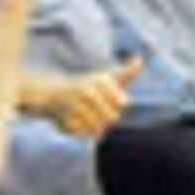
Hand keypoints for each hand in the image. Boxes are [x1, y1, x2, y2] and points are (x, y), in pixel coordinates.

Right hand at [21, 56, 138, 137]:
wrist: (54, 94)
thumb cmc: (89, 87)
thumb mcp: (108, 78)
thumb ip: (127, 73)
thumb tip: (140, 60)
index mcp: (100, 81)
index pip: (122, 104)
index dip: (118, 106)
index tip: (111, 101)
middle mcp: (87, 91)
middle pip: (112, 118)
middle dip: (108, 118)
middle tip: (98, 111)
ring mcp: (75, 106)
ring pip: (99, 128)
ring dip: (97, 127)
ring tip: (90, 118)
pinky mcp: (65, 120)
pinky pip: (84, 134)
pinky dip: (83, 132)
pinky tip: (78, 122)